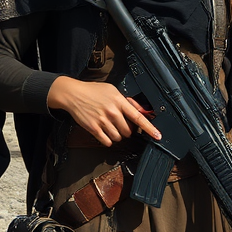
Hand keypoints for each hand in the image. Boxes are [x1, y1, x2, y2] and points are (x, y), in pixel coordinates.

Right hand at [46, 77, 161, 145]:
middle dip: (126, 130)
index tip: (158, 135)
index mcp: (118, 101)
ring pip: (118, 137)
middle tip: (119, 124)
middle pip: (128, 131)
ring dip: (116, 135)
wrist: (73, 94)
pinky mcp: (93, 128)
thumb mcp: (112, 90)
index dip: (149, 128)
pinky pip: (107, 141)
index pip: (138, 117)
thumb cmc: (93, 91)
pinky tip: (103, 132)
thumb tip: (141, 111)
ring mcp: (102, 120)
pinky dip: (107, 140)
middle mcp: (112, 111)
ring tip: (109, 126)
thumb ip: (127, 102)